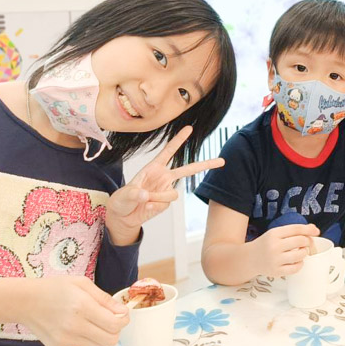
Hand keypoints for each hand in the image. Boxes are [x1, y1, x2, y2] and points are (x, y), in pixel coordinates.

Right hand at [22, 277, 128, 345]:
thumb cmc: (54, 289)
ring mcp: (65, 340)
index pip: (115, 324)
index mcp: (82, 306)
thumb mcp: (82, 283)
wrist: (26, 301)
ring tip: (92, 328)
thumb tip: (122, 312)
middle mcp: (74, 326)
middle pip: (110, 340)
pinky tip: (84, 343)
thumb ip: (104, 298)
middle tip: (107, 321)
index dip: (123, 320)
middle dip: (115, 330)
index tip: (120, 314)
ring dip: (102, 340)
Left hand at [106, 126, 224, 244]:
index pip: (168, 152)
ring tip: (145, 201)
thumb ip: (134, 193)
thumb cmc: (121, 200)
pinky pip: (166, 204)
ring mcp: (166, 190)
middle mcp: (163, 177)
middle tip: (223, 161)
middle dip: (206, 164)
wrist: (123, 216)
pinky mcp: (166, 203)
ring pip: (173, 193)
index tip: (190, 128)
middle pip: (188, 170)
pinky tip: (147, 207)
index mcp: (153, 168)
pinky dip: (155, 206)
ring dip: (158, 198)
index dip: (178, 140)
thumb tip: (147, 195)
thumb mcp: (123, 195)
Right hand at [248, 223, 320, 277]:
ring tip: (300, 252)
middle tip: (304, 244)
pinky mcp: (276, 271)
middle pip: (301, 241)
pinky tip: (297, 262)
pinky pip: (295, 268)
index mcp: (274, 234)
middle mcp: (274, 246)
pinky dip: (300, 264)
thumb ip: (293, 231)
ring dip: (304, 253)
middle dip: (307, 241)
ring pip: (300, 255)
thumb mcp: (275, 233)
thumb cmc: (266, 244)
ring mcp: (275, 260)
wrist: (249, 258)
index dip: (309, 229)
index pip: (296, 229)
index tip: (316, 231)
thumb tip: (314, 229)